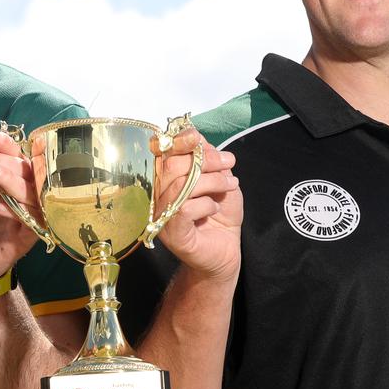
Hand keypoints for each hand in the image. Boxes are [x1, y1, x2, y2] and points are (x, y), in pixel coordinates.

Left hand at [0, 130, 42, 283]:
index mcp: (12, 176)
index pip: (17, 156)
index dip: (8, 146)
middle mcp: (25, 191)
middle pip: (27, 171)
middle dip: (6, 161)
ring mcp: (30, 212)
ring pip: (32, 193)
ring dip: (11, 181)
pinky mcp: (29, 235)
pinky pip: (32, 221)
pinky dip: (17, 212)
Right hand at [153, 127, 241, 283]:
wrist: (225, 251)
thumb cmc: (220, 215)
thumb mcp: (219, 180)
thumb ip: (207, 159)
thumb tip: (197, 137)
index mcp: (165, 180)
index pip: (161, 153)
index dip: (177, 141)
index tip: (197, 137)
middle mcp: (157, 196)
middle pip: (171, 167)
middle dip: (204, 160)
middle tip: (229, 162)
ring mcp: (161, 216)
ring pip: (180, 186)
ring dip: (211, 181)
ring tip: (231, 184)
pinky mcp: (171, 233)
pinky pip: (185, 209)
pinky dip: (206, 204)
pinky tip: (215, 208)